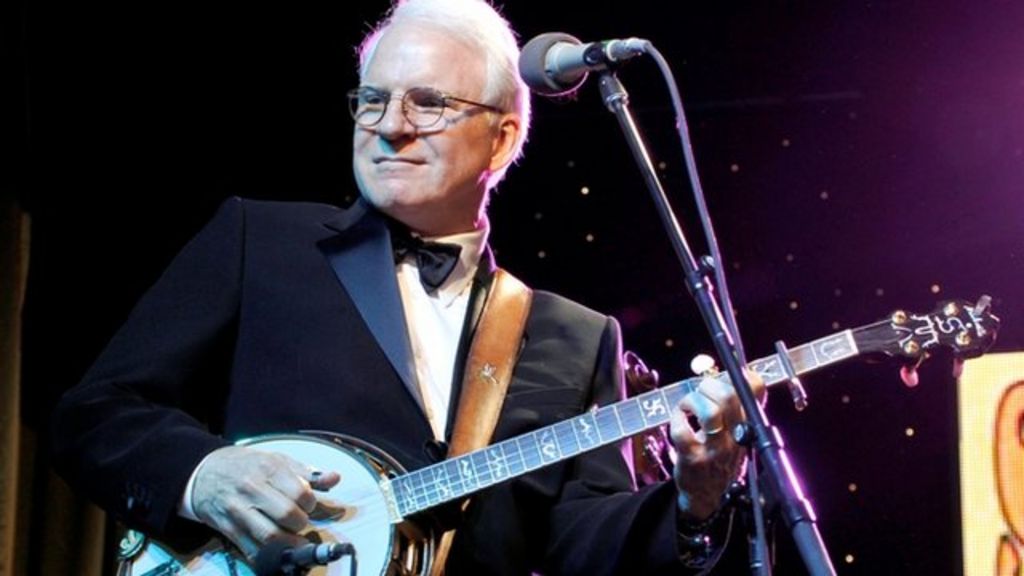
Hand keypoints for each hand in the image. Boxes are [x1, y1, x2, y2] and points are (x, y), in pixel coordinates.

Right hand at [191, 445, 340, 557]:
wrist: (204, 472)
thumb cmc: (248, 466)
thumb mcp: (277, 460)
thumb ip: (307, 473)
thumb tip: (335, 478)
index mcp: (269, 468)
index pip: (301, 493)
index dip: (311, 503)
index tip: (308, 505)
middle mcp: (252, 488)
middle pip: (288, 515)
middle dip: (301, 523)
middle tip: (300, 522)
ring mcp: (238, 509)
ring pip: (270, 535)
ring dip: (289, 543)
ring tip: (294, 541)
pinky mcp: (227, 527)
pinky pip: (250, 549)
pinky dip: (267, 557)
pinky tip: (277, 553)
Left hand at [670, 369, 764, 521]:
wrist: (707, 496)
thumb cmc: (717, 457)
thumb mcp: (734, 432)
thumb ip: (732, 406)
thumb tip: (726, 374)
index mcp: (747, 425)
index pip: (756, 391)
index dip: (742, 376)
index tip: (727, 377)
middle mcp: (735, 436)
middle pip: (730, 396)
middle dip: (710, 385)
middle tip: (701, 392)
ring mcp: (714, 449)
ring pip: (709, 412)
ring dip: (693, 402)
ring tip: (688, 407)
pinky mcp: (693, 459)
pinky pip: (682, 432)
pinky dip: (676, 420)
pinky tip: (678, 420)